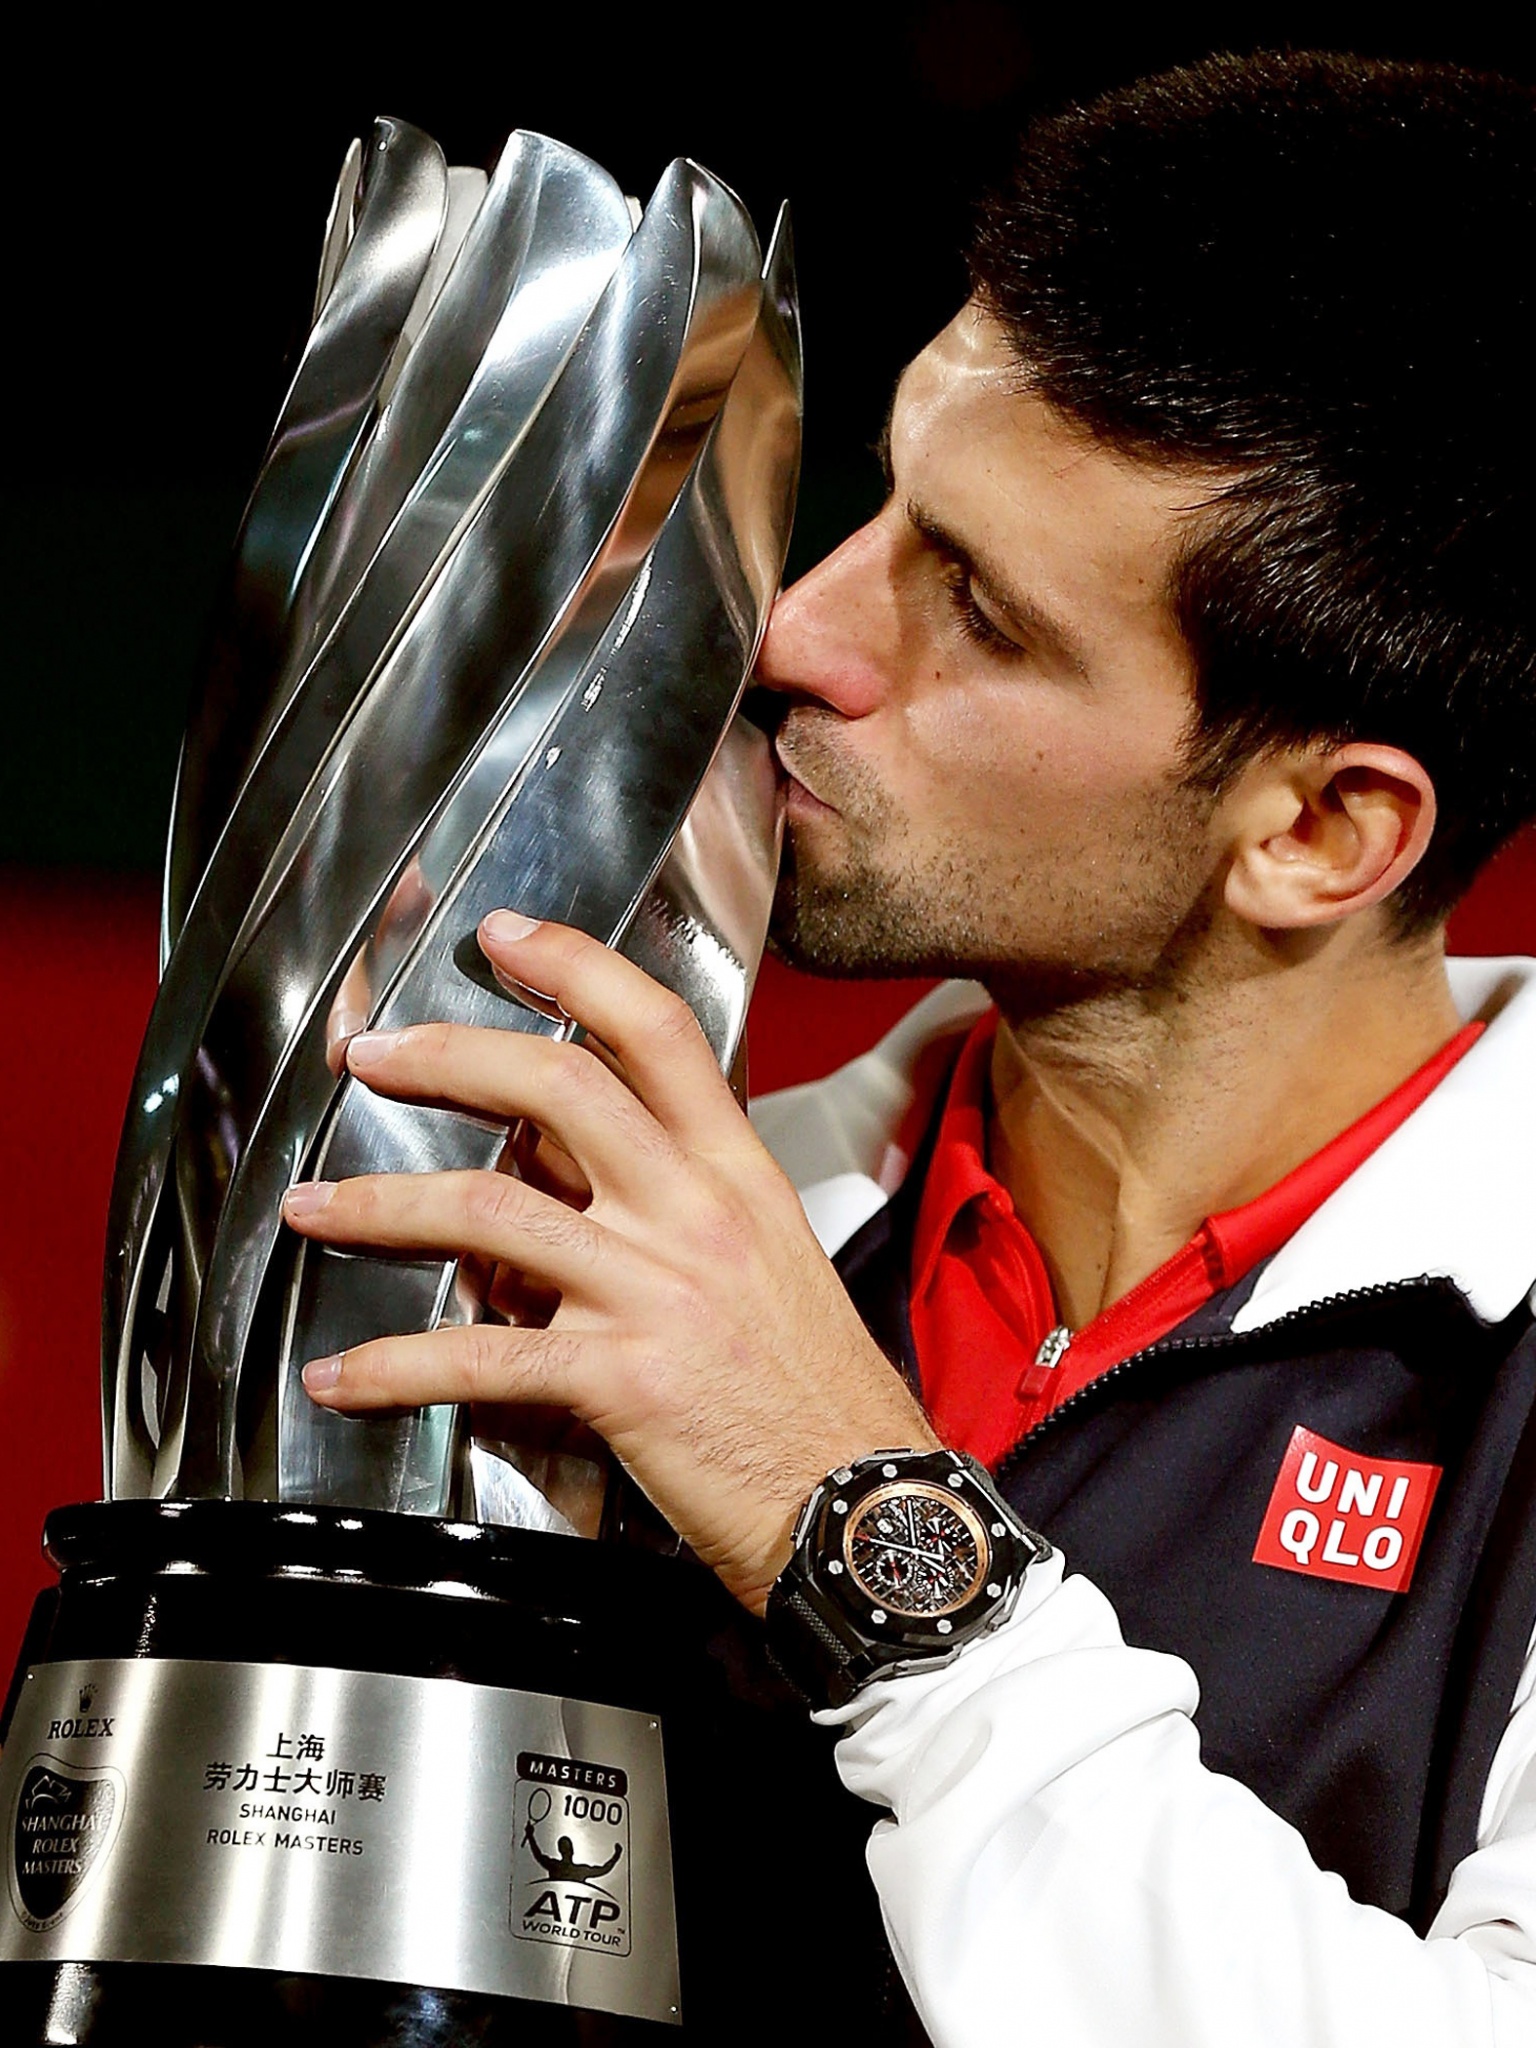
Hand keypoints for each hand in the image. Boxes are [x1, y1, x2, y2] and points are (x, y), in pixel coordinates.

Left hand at [282, 911, 936, 1613]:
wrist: (862, 1503)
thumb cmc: (814, 1390)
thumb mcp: (767, 1258)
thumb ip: (672, 1200)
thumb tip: (562, 1168)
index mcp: (737, 1173)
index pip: (656, 1030)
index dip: (575, 965)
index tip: (505, 935)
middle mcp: (694, 1213)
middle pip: (557, 1086)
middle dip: (445, 1056)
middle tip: (370, 1057)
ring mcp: (656, 1291)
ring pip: (489, 1208)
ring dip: (379, 1202)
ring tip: (314, 1205)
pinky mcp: (620, 1379)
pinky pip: (479, 1356)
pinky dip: (392, 1366)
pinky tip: (343, 1375)